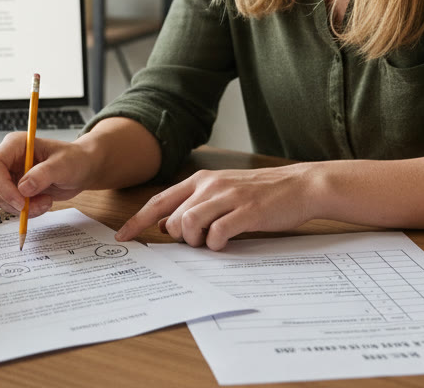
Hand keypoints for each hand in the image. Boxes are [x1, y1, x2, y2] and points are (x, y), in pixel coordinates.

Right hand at [0, 131, 98, 217]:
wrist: (82, 169)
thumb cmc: (74, 160)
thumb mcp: (63, 165)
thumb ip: (44, 174)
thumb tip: (23, 188)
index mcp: (15, 145)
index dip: (2, 186)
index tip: (21, 201)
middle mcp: (8, 160)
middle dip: (15, 201)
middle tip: (41, 204)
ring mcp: (10, 176)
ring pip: (1, 200)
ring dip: (23, 208)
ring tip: (46, 201)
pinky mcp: (15, 189)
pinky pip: (10, 206)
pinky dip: (26, 211)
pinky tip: (43, 202)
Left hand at [115, 164, 321, 249]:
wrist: (300, 185)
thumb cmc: (261, 193)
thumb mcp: (222, 192)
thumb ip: (193, 204)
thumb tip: (163, 223)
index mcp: (201, 180)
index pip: (158, 201)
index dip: (137, 220)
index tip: (123, 236)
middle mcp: (210, 185)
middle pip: (172, 218)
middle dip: (179, 237)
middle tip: (201, 240)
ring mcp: (228, 197)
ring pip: (188, 224)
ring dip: (195, 241)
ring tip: (213, 241)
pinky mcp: (246, 212)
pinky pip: (217, 233)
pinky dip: (216, 243)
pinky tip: (226, 242)